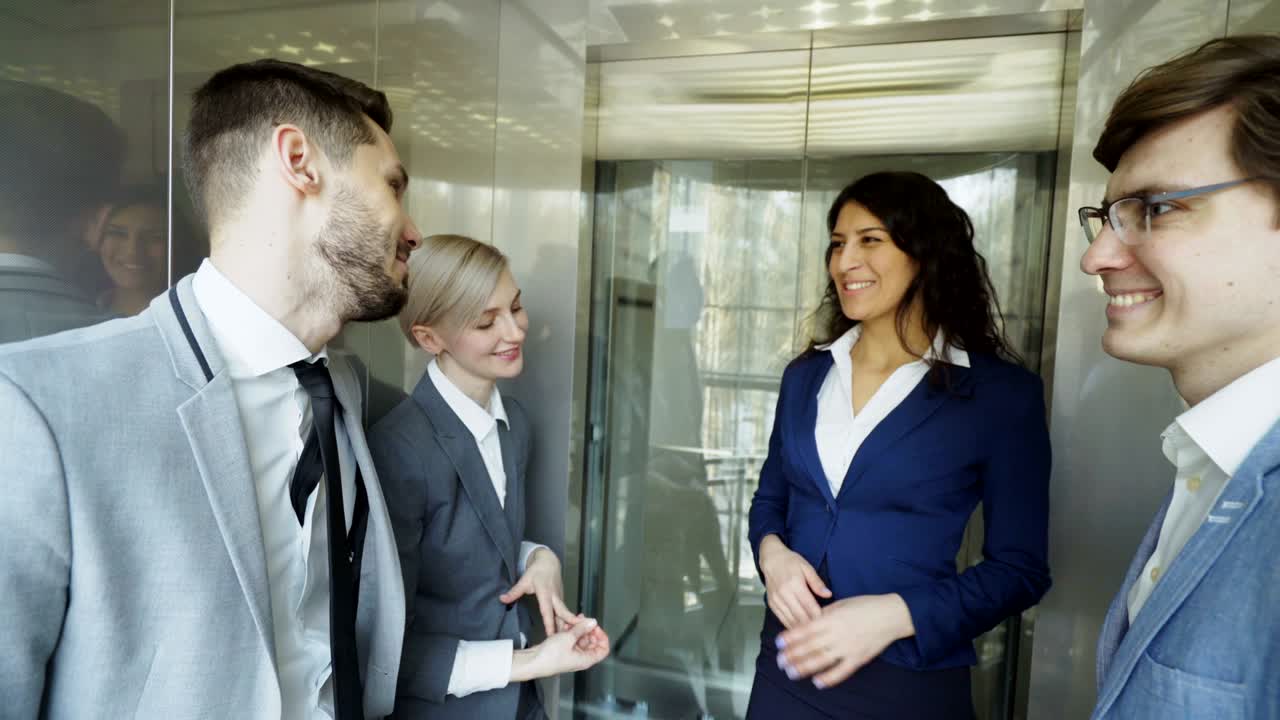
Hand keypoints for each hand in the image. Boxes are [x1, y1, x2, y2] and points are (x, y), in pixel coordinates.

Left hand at [500, 547, 574, 637]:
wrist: (550, 562)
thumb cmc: (537, 571)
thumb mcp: (524, 580)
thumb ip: (514, 592)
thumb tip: (502, 599)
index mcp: (545, 592)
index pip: (547, 611)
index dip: (549, 623)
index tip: (551, 635)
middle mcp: (555, 597)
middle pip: (562, 613)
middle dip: (566, 625)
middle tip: (568, 639)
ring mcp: (560, 598)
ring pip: (565, 614)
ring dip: (568, 625)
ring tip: (571, 639)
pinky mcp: (561, 599)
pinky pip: (565, 612)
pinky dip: (567, 621)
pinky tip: (567, 631)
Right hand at [510, 617, 610, 681]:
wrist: (533, 661)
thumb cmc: (550, 656)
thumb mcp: (568, 638)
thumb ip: (582, 628)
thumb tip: (593, 622)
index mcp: (586, 659)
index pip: (603, 649)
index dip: (602, 637)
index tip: (595, 627)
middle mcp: (581, 658)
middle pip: (592, 642)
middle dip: (589, 630)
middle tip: (584, 620)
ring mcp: (572, 654)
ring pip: (581, 639)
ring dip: (579, 629)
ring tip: (573, 620)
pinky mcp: (564, 650)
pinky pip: (572, 639)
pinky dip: (571, 631)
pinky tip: (565, 625)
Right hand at [758, 534, 831, 627]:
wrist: (771, 559)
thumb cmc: (790, 562)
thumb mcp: (807, 567)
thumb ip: (817, 582)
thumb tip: (828, 594)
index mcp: (794, 583)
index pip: (809, 605)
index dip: (819, 616)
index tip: (828, 623)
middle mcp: (784, 593)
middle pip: (800, 615)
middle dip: (812, 626)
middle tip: (823, 632)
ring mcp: (776, 599)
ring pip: (791, 620)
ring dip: (802, 629)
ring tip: (813, 635)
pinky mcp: (771, 603)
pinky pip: (782, 619)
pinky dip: (791, 626)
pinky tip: (800, 630)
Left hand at [775, 594, 914, 688]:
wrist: (891, 615)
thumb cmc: (865, 606)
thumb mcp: (841, 604)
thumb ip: (823, 614)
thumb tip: (808, 622)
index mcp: (832, 618)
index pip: (806, 629)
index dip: (791, 637)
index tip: (779, 643)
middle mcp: (837, 634)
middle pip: (810, 646)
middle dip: (793, 654)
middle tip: (780, 661)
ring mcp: (848, 648)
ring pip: (822, 660)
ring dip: (805, 667)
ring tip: (792, 673)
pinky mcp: (858, 658)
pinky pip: (841, 671)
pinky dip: (828, 678)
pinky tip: (817, 682)